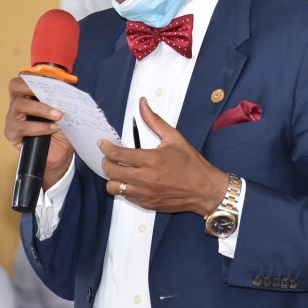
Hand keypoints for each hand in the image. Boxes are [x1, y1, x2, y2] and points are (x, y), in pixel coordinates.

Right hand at [5, 76, 74, 186]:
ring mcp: (12, 118)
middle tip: (49, 92)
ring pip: (19, 105)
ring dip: (41, 109)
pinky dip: (39, 127)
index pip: (24, 78)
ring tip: (58, 115)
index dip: (34, 75)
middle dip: (31, 86)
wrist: (59, 154)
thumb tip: (68, 88)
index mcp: (29, 94)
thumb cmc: (61, 130)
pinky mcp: (12, 134)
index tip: (49, 77)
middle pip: (15, 86)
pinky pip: (22, 127)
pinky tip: (52, 129)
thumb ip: (62, 99)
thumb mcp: (64, 111)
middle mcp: (18, 103)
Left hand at [99, 97, 226, 214]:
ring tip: (119, 171)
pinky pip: (126, 197)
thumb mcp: (174, 138)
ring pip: (114, 188)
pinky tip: (132, 181)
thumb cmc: (191, 164)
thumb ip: (154, 120)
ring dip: (113, 178)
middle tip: (109, 157)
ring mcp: (145, 193)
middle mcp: (146, 178)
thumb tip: (143, 104)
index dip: (106, 148)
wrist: (204, 189)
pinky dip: (125, 188)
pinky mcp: (147, 203)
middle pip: (112, 172)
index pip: (119, 155)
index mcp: (151, 160)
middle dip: (106, 162)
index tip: (102, 143)